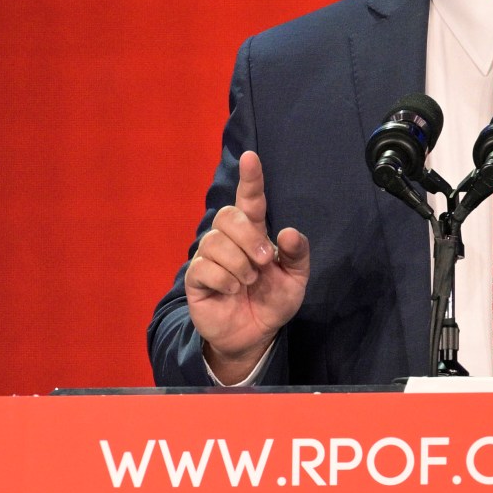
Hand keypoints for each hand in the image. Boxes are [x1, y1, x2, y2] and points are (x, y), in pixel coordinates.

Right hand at [183, 150, 310, 383]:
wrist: (254, 335)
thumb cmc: (272, 301)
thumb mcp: (295, 280)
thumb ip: (297, 255)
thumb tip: (287, 231)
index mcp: (253, 234)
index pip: (250, 200)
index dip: (251, 179)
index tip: (251, 158)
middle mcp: (228, 240)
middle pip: (227, 216)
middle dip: (249, 237)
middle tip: (264, 262)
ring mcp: (209, 257)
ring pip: (216, 242)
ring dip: (240, 264)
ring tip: (249, 282)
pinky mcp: (195, 278)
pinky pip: (205, 267)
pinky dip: (225, 280)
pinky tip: (232, 290)